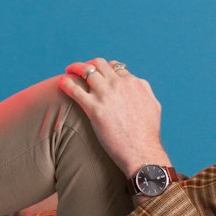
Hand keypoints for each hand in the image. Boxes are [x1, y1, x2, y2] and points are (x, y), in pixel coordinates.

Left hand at [59, 59, 169, 176]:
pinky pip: (74, 89)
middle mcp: (119, 84)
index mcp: (134, 83)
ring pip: (85, 71)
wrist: (142, 151)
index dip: (106, 70)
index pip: (116, 68)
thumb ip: (144, 92)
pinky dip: (66, 83)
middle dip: (89, 64)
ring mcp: (106, 95)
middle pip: (99, 64)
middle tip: (81, 69)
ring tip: (69, 71)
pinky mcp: (94, 108)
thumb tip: (138, 86)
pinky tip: (62, 82)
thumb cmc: (148, 134)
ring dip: (75, 68)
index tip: (100, 74)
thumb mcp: (153, 105)